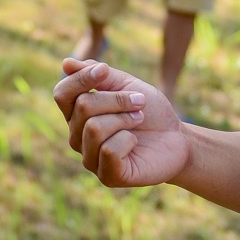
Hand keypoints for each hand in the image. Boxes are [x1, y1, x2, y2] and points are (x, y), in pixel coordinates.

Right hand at [53, 59, 190, 186]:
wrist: (177, 138)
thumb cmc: (150, 111)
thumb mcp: (127, 85)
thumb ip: (99, 76)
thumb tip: (66, 63)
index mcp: (78, 115)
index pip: (62, 93)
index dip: (81, 78)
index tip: (105, 70)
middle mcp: (78, 137)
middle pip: (83, 106)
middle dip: (117, 99)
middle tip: (139, 103)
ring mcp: (90, 159)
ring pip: (94, 128)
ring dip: (125, 118)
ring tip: (139, 120)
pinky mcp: (107, 176)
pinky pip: (108, 150)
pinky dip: (128, 140)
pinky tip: (135, 143)